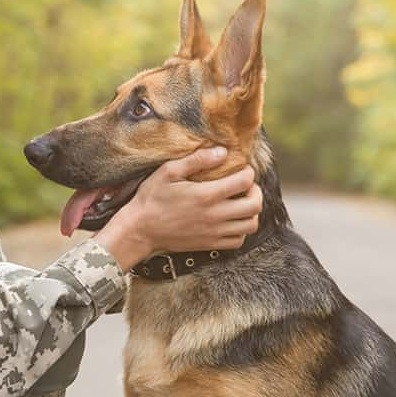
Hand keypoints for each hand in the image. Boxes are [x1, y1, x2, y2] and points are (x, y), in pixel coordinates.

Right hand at [93, 147, 261, 270]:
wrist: (140, 229)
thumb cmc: (152, 198)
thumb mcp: (168, 171)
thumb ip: (196, 160)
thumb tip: (222, 152)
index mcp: (206, 195)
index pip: (244, 181)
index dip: (248, 171)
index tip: (241, 168)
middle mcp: (215, 215)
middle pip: (254, 205)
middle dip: (255, 191)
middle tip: (245, 185)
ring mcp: (214, 232)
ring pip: (250, 224)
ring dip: (251, 211)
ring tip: (240, 202)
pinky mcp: (210, 244)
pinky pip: (238, 240)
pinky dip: (241, 229)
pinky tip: (231, 220)